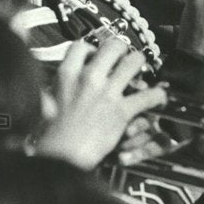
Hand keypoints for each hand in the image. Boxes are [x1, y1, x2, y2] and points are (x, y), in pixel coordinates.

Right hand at [36, 38, 166, 170]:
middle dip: (122, 48)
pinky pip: (149, 95)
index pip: (80, 46)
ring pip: (134, 62)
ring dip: (141, 64)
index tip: (95, 55)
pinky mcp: (122, 111)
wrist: (61, 157)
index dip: (91, 48)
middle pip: (113, 46)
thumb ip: (54, 89)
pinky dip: (157, 96)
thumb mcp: (45, 103)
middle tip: (124, 56)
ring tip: (142, 70)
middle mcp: (89, 79)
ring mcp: (107, 93)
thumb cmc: (50, 136)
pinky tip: (158, 98)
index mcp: (67, 76)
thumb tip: (52, 86)